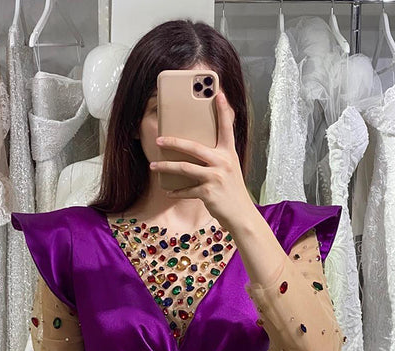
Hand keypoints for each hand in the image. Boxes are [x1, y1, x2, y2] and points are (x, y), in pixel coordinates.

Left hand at [149, 90, 251, 229]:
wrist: (240, 214)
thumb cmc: (232, 190)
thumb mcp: (230, 169)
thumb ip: (217, 157)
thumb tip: (195, 150)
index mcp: (229, 153)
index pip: (226, 127)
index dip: (223, 110)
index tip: (218, 93)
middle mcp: (223, 162)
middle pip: (194, 147)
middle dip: (174, 142)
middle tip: (159, 139)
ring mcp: (215, 177)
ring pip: (185, 168)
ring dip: (166, 167)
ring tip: (154, 166)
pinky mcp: (208, 192)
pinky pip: (187, 189)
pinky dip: (176, 191)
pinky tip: (168, 191)